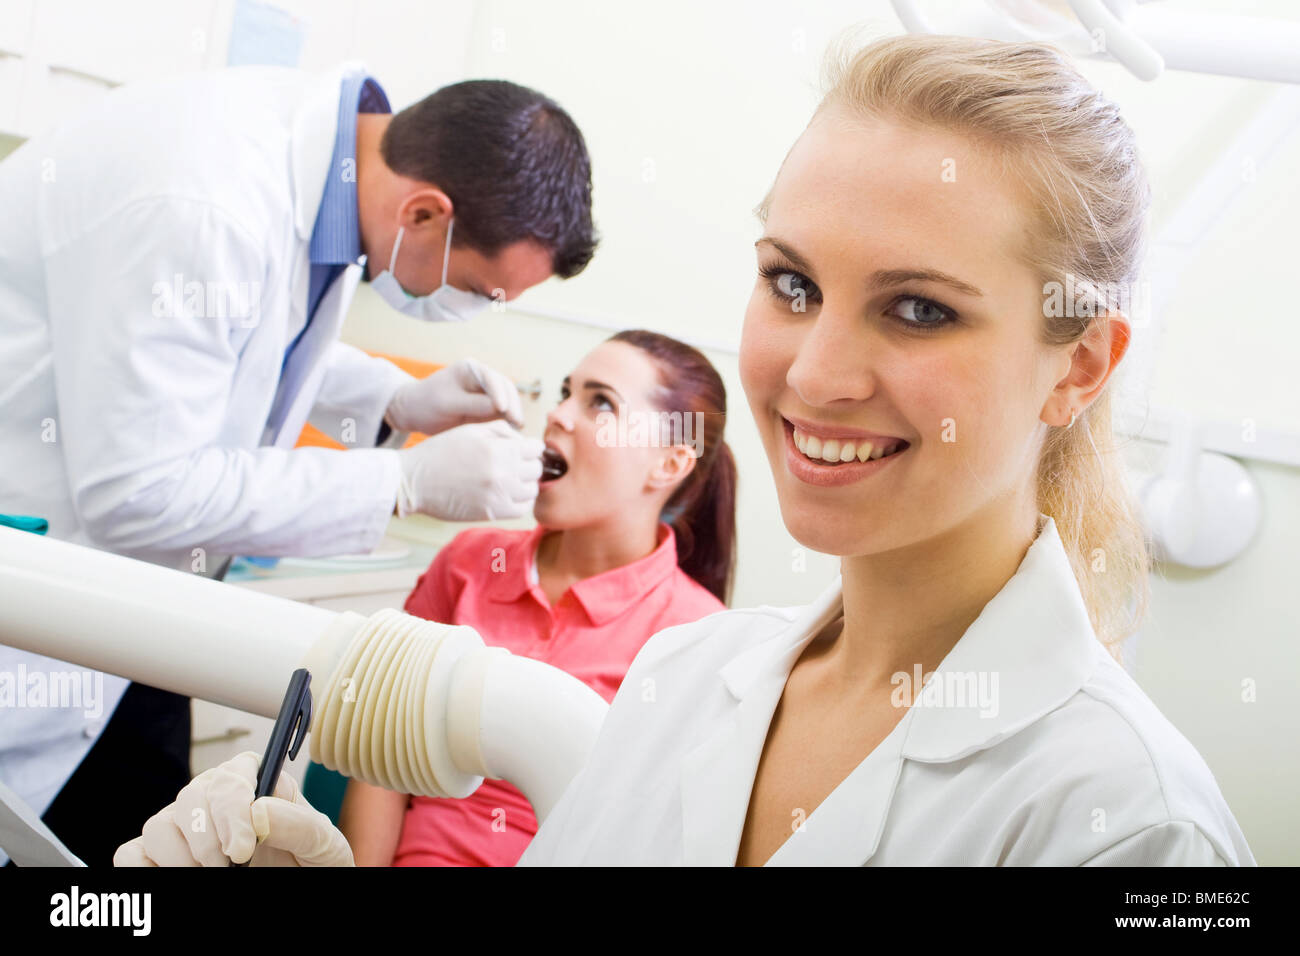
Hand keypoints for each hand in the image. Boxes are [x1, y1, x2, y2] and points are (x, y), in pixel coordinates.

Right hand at [113, 752, 352, 866]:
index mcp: (259, 784)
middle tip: (230, 868)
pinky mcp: (163, 856)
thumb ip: (300, 825)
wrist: (299, 884)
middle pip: (189, 798)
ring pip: (158, 827)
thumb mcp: (323, 844)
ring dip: (180, 858)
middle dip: (207, 841)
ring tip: (209, 874)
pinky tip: (176, 876)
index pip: (232, 774)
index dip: (231, 809)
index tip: (242, 849)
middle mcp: (217, 800)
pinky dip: (143, 868)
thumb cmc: (312, 862)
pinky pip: (131, 854)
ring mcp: (187, 827)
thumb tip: (259, 810)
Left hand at [385, 357, 524, 434]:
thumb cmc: (426, 404)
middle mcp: (482, 379)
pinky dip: (508, 423)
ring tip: (517, 430)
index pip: (491, 378)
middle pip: (506, 388)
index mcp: (470, 370)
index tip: (502, 409)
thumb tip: (499, 407)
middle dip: (513, 405)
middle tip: (517, 422)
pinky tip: (511, 435)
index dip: (500, 393)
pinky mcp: (488, 409)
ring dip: (514, 414)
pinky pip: (503, 415)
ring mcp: (486, 394)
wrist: (415, 413)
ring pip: (509, 402)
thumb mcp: (446, 403)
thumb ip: (472, 404)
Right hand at [396, 421, 543, 521]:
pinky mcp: (492, 513)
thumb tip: (524, 440)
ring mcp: (499, 494)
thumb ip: (501, 431)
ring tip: (510, 480)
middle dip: (528, 464)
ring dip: (525, 484)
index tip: (521, 450)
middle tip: (515, 465)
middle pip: (537, 469)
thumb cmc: (441, 452)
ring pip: (532, 490)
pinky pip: (522, 509)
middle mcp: (502, 472)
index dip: (530, 447)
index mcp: (498, 449)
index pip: (536, 448)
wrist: (414, 482)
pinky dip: (520, 501)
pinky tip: (507, 494)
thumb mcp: (470, 430)